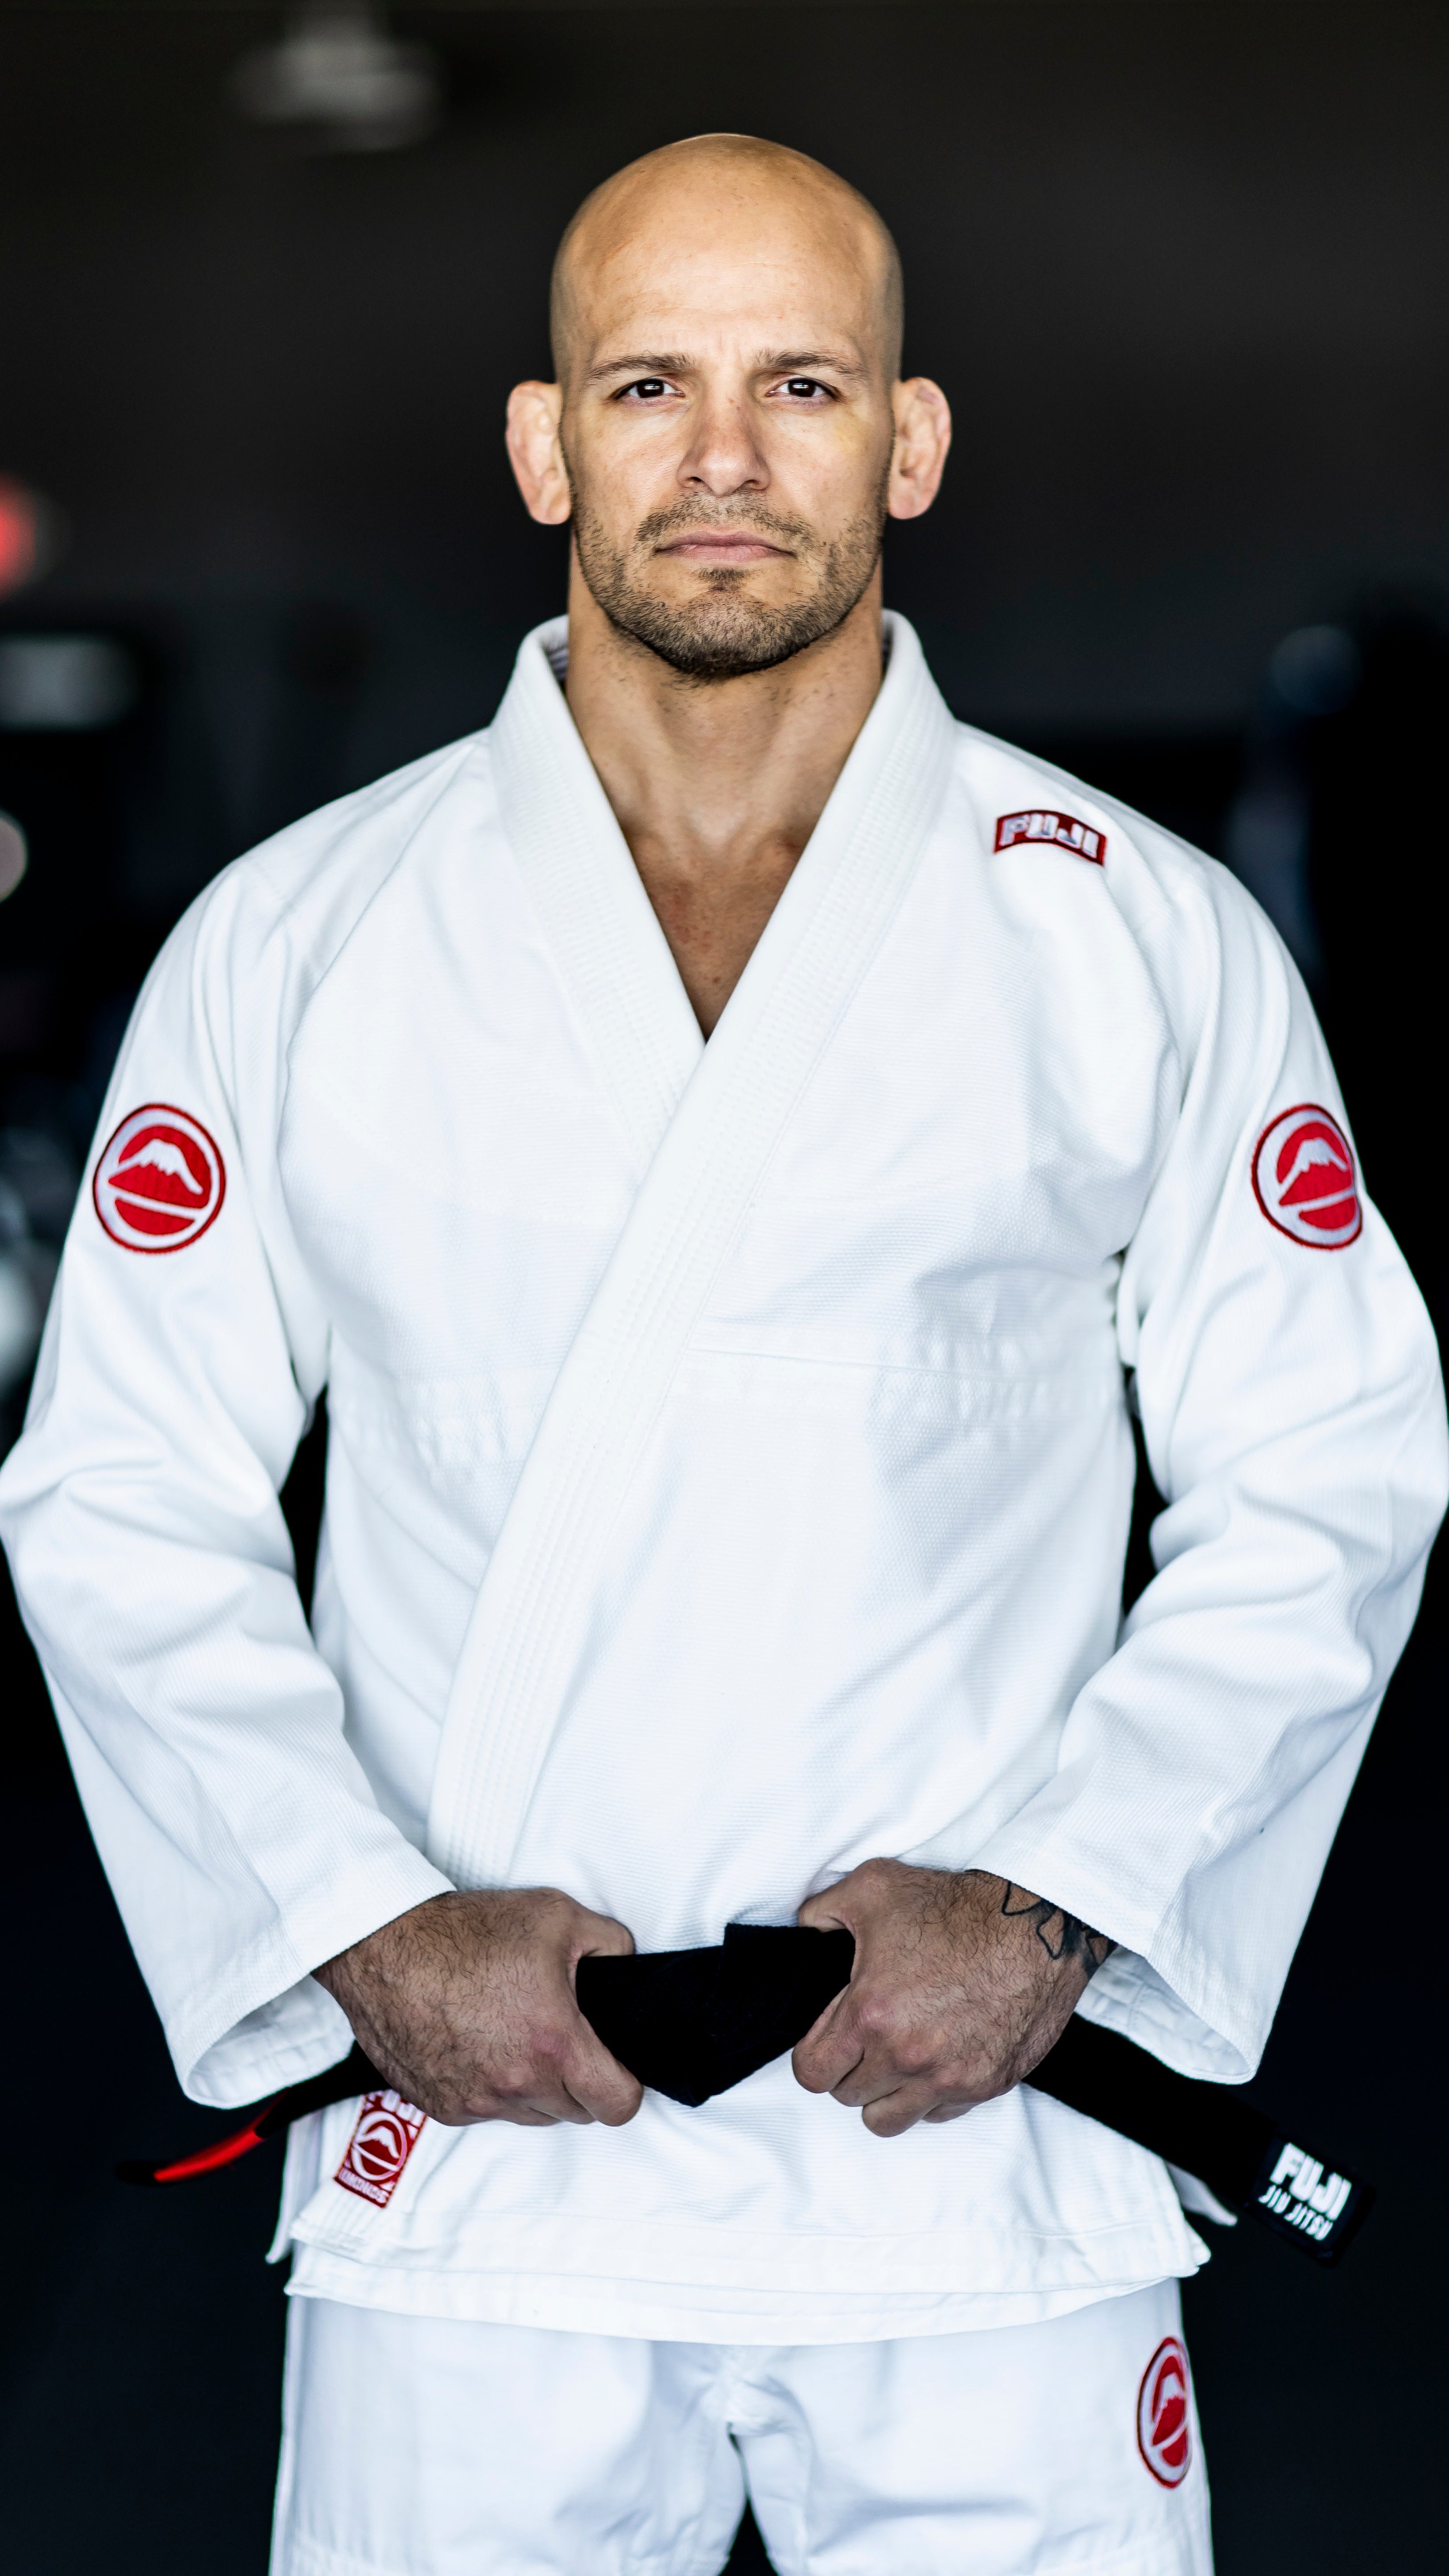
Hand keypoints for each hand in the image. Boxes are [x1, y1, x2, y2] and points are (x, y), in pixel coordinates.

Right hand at [314, 1887, 643, 2128]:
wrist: (384, 1945)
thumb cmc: (464, 1931)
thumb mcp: (558, 1916)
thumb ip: (611, 1945)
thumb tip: (626, 1969)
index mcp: (553, 2045)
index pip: (618, 2105)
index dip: (626, 2084)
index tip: (615, 2064)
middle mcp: (516, 2084)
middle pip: (576, 2112)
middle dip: (579, 2079)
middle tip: (562, 2034)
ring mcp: (476, 2101)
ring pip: (533, 2115)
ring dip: (536, 2087)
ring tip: (518, 2033)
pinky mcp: (442, 2107)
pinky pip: (489, 2111)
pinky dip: (494, 2088)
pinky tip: (481, 2043)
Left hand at [792, 1860, 1111, 2137]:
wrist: (1035, 1924)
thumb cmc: (957, 1906)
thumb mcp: (872, 1887)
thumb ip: (821, 1912)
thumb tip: (805, 1935)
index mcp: (870, 2015)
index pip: (812, 2074)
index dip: (813, 2053)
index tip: (827, 2035)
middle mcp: (907, 2056)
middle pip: (848, 2096)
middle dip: (849, 2067)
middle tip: (865, 2035)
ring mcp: (949, 2077)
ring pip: (888, 2120)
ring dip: (884, 2093)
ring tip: (894, 2056)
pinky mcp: (985, 2086)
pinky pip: (937, 2114)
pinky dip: (928, 2094)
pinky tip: (934, 2056)